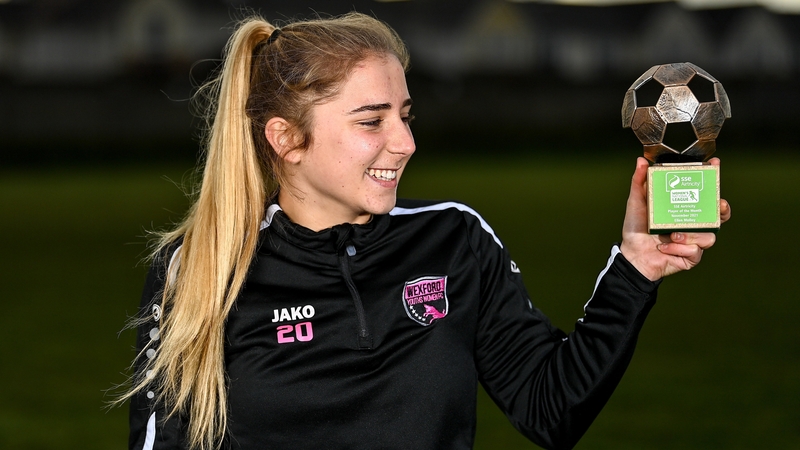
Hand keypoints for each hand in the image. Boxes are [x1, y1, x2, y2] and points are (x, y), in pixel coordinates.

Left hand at [619, 157, 730, 280]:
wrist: (632, 255)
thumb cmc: (636, 229)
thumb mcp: (637, 202)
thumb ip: (639, 182)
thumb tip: (641, 161)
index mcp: (683, 208)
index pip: (704, 194)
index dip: (713, 180)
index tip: (714, 165)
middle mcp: (692, 224)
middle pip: (718, 215)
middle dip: (722, 209)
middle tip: (718, 204)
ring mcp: (694, 241)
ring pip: (709, 236)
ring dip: (691, 235)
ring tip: (673, 234)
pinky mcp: (691, 257)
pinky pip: (695, 251)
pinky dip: (679, 249)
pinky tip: (665, 247)